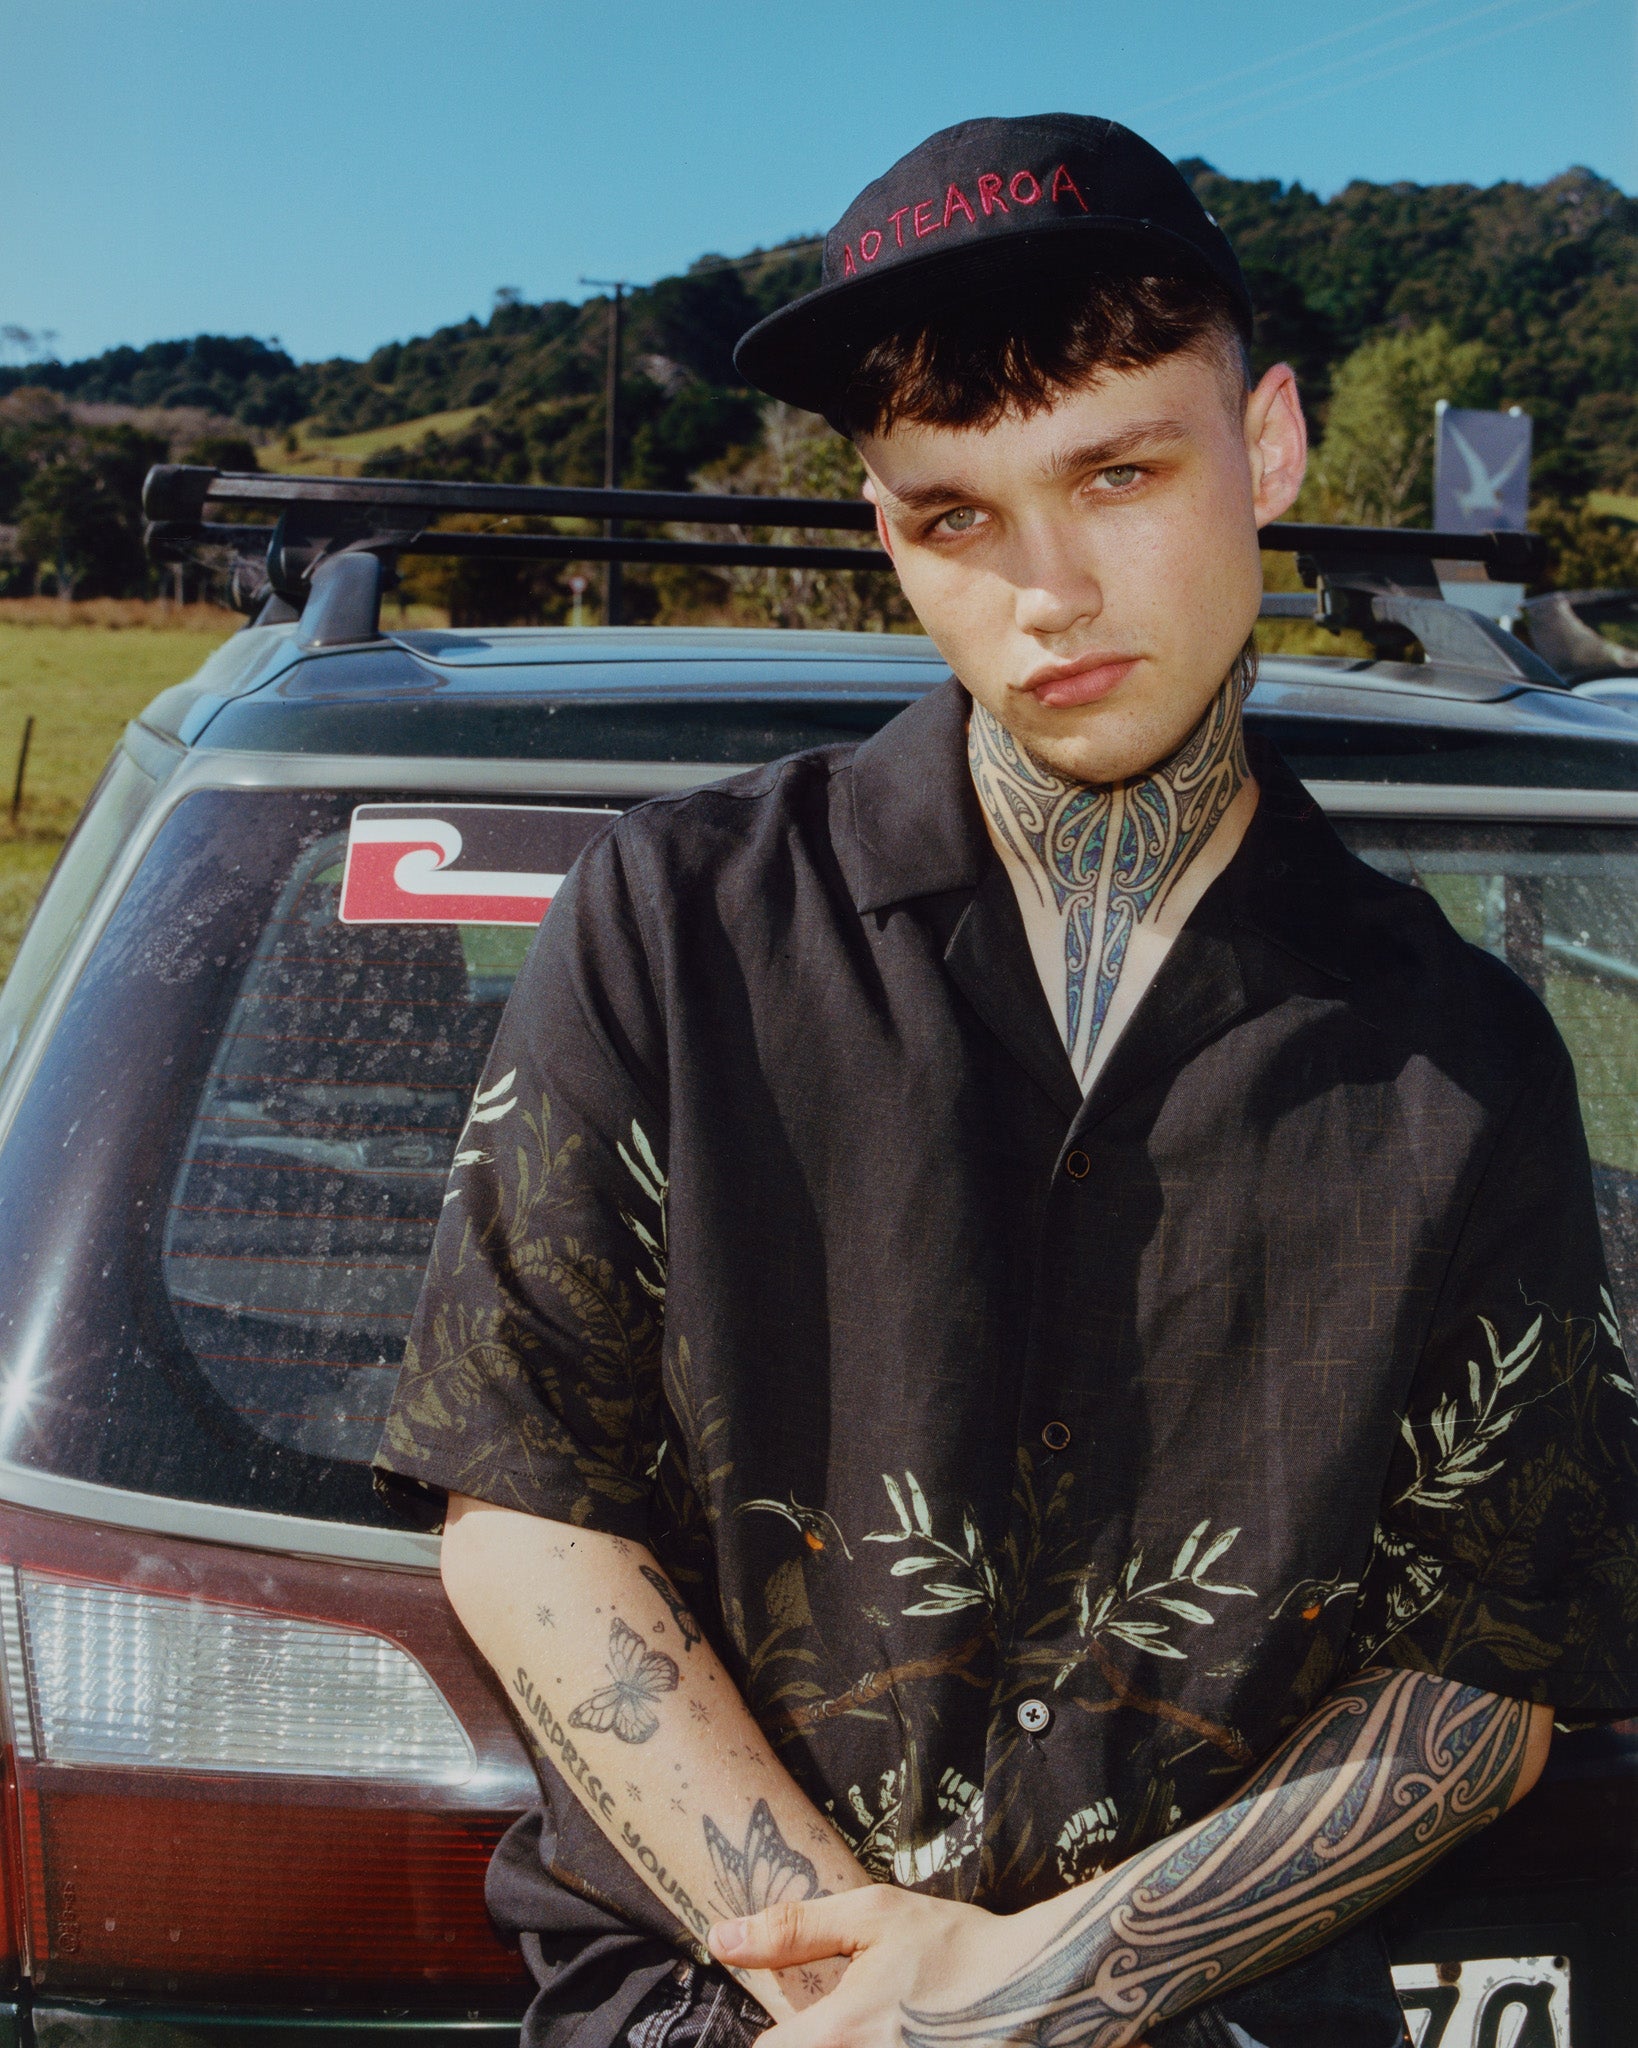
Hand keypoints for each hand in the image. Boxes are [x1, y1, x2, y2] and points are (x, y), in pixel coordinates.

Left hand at [711, 1888, 994, 2046]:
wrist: (1047, 1989)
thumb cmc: (958, 1948)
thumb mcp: (874, 1917)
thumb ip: (793, 1929)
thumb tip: (721, 1939)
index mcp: (840, 2036)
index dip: (772, 2037)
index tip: (795, 2020)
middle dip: (812, 2041)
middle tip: (846, 2017)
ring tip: (873, 2029)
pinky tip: (902, 2038)